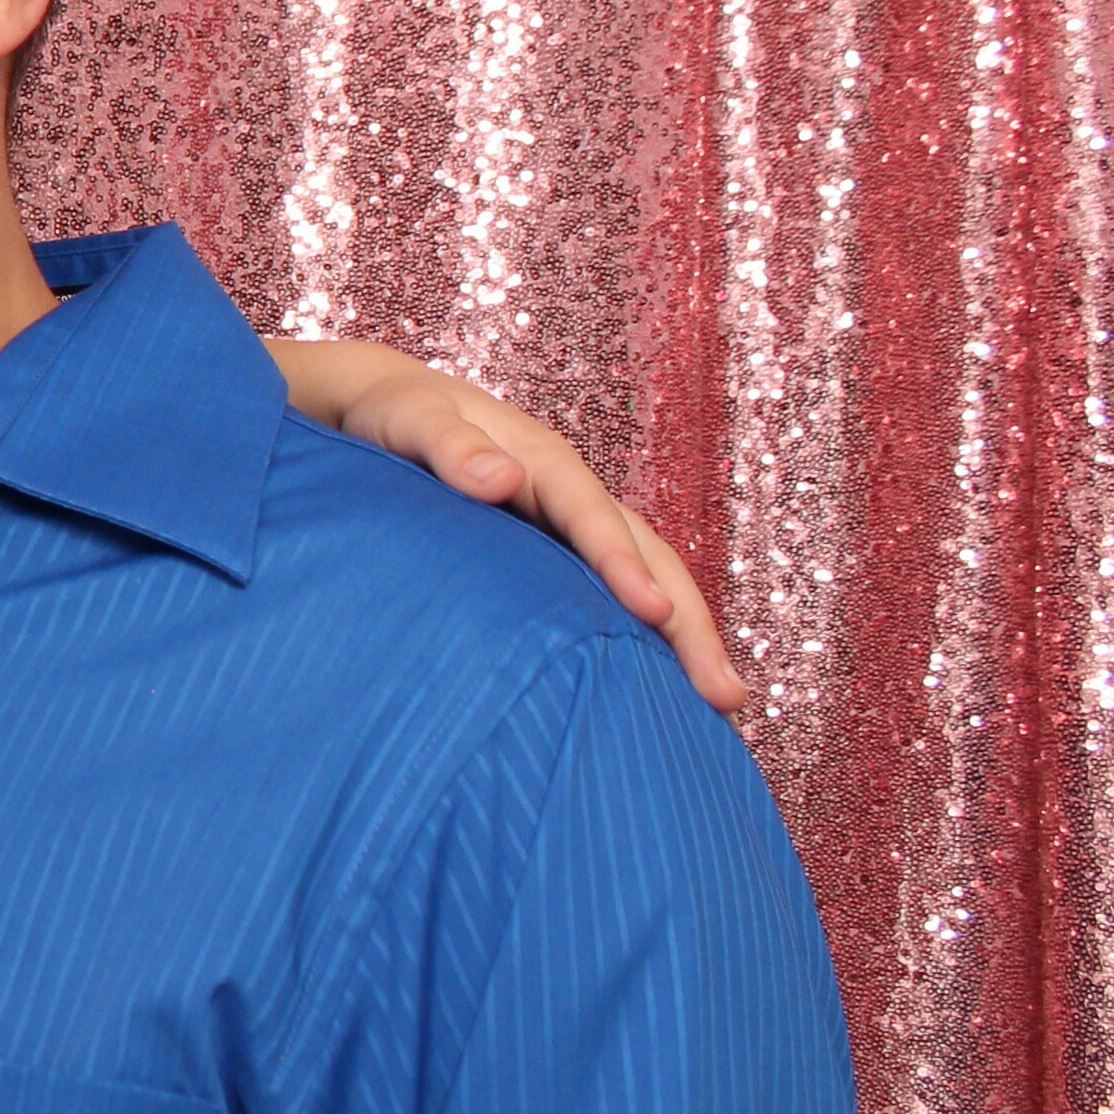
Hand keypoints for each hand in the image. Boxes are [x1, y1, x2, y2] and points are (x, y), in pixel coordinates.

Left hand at [266, 339, 740, 719]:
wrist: (389, 407)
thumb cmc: (396, 416)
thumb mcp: (410, 419)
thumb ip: (447, 445)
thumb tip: (501, 478)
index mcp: (542, 463)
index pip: (592, 517)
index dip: (622, 564)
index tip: (653, 613)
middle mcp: (572, 495)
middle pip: (647, 556)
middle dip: (687, 623)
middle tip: (725, 696)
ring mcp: (570, 527)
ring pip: (645, 578)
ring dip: (684, 638)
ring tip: (724, 706)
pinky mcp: (557, 555)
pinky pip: (612, 596)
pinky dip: (645, 637)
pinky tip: (663, 689)